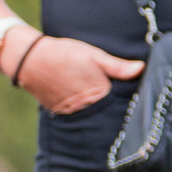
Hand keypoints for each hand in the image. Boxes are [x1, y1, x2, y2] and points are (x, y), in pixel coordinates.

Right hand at [8, 33, 141, 115]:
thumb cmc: (65, 54)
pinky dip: (85, 113)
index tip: (141, 103)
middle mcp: (85, 108)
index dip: (131, 104)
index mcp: (98, 95)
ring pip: (94, 117)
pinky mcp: (61, 114)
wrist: (29, 58)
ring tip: (110, 108)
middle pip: (108, 114)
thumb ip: (118, 67)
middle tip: (129, 107)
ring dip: (101, 114)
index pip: (122, 106)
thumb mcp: (95, 56)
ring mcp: (72, 113)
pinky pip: (79, 116)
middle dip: (117, 111)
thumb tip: (142, 69)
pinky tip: (92, 107)